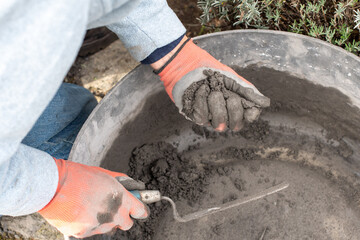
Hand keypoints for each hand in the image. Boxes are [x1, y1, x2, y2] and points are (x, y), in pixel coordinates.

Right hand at [38, 158, 147, 237]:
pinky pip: (91, 230)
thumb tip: (133, 186)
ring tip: (90, 205)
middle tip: (113, 207)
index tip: (138, 210)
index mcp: (121, 199)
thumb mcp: (105, 174)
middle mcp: (113, 215)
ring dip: (104, 219)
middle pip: (126, 224)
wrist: (53, 186)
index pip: (140, 211)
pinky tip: (80, 211)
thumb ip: (121, 182)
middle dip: (122, 217)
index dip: (140, 210)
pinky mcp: (84, 234)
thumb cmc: (79, 176)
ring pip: (107, 227)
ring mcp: (99, 226)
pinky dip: (88, 223)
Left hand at [155, 37, 269, 130]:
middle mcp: (225, 115)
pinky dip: (201, 101)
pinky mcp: (196, 117)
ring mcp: (210, 118)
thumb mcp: (233, 79)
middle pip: (236, 124)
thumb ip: (249, 91)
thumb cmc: (212, 72)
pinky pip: (202, 118)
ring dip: (215, 103)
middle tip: (225, 93)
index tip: (242, 100)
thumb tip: (265, 104)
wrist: (190, 65)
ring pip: (219, 123)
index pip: (248, 118)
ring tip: (210, 90)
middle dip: (231, 106)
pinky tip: (200, 91)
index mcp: (236, 106)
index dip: (248, 113)